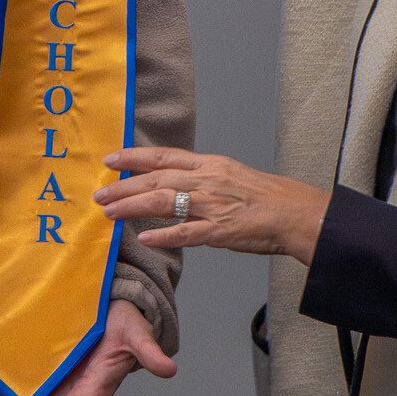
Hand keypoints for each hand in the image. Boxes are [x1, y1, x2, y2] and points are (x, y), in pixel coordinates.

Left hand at [96, 146, 330, 264]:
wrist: (296, 212)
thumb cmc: (266, 198)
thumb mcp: (230, 176)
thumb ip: (202, 180)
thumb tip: (176, 185)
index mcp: (209, 165)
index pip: (163, 156)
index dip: (134, 157)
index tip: (110, 159)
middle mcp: (206, 180)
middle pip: (156, 178)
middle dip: (123, 186)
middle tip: (99, 194)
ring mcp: (212, 205)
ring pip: (163, 201)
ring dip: (132, 207)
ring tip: (109, 213)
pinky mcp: (220, 230)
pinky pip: (187, 233)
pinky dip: (164, 236)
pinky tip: (145, 239)